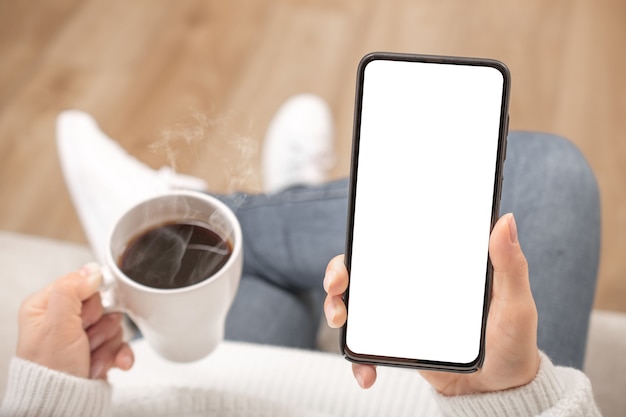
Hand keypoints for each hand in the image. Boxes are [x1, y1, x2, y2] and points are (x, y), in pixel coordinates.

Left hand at [16, 263, 133, 379]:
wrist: (62, 406)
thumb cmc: (50, 371)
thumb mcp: (57, 325)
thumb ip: (72, 290)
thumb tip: (92, 270)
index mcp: (45, 307)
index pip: (80, 284)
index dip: (90, 298)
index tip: (88, 314)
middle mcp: (62, 320)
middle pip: (101, 304)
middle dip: (100, 324)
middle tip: (85, 338)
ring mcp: (81, 338)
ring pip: (113, 324)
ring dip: (108, 343)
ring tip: (91, 356)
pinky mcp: (97, 352)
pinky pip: (120, 343)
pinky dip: (119, 355)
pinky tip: (112, 363)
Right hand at [323, 213, 540, 395]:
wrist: (499, 392)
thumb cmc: (511, 342)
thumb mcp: (515, 304)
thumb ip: (511, 266)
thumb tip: (506, 220)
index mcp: (436, 269)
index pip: (396, 244)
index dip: (367, 239)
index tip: (356, 244)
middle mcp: (412, 288)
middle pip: (364, 272)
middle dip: (338, 272)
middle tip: (336, 284)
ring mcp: (400, 316)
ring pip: (356, 305)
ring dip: (337, 308)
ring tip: (339, 322)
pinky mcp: (397, 345)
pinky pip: (368, 348)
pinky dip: (360, 361)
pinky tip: (367, 375)